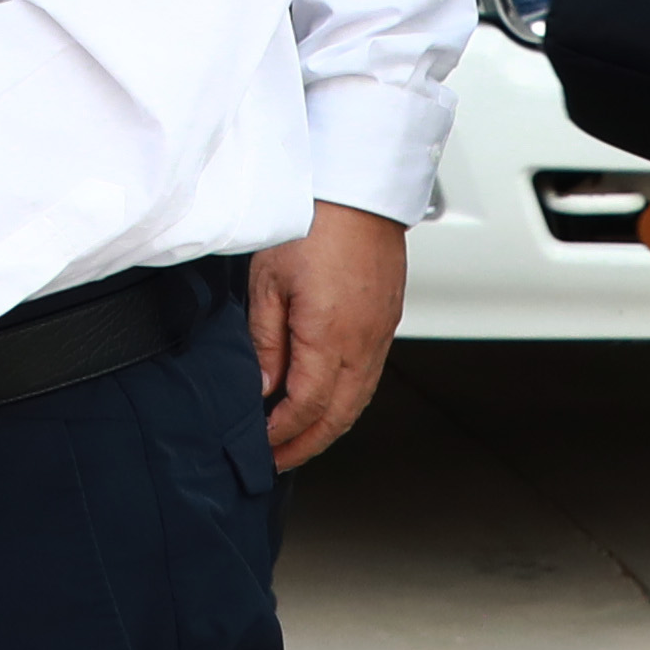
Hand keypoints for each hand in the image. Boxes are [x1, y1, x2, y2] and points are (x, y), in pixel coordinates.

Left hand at [249, 205, 412, 467]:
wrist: (358, 189)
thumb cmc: (312, 221)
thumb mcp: (267, 282)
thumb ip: (265, 341)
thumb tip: (263, 386)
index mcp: (330, 337)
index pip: (306, 407)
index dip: (283, 434)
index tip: (262, 445)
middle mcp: (363, 343)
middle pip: (338, 416)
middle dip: (307, 444)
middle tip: (280, 460)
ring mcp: (380, 333)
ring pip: (358, 400)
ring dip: (329, 427)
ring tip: (300, 440)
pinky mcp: (387, 320)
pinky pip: (370, 377)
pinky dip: (348, 401)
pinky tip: (329, 401)